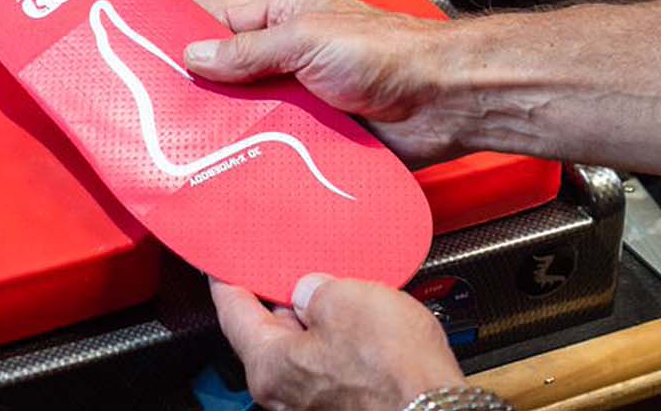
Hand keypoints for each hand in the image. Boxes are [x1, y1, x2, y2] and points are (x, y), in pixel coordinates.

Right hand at [185, 0, 458, 163]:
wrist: (443, 100)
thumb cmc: (385, 52)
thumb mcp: (305, 39)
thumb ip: (248, 51)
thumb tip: (194, 56)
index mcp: (288, 21)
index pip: (229, 32)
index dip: (199, 51)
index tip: (161, 74)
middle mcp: (296, 60)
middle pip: (240, 83)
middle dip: (214, 103)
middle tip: (173, 128)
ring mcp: (309, 101)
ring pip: (260, 121)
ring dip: (242, 137)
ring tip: (200, 160)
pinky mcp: (325, 139)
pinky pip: (288, 151)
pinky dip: (271, 162)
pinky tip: (243, 177)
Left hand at [211, 273, 466, 410]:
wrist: (438, 410)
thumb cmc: (395, 371)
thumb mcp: (346, 300)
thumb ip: (314, 288)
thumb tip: (310, 290)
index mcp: (269, 366)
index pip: (232, 312)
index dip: (227, 279)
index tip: (222, 263)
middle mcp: (284, 394)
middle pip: (270, 333)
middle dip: (282, 297)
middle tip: (293, 265)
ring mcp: (316, 404)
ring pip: (306, 349)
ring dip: (319, 320)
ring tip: (342, 291)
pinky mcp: (348, 405)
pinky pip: (333, 364)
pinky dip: (342, 341)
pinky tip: (364, 323)